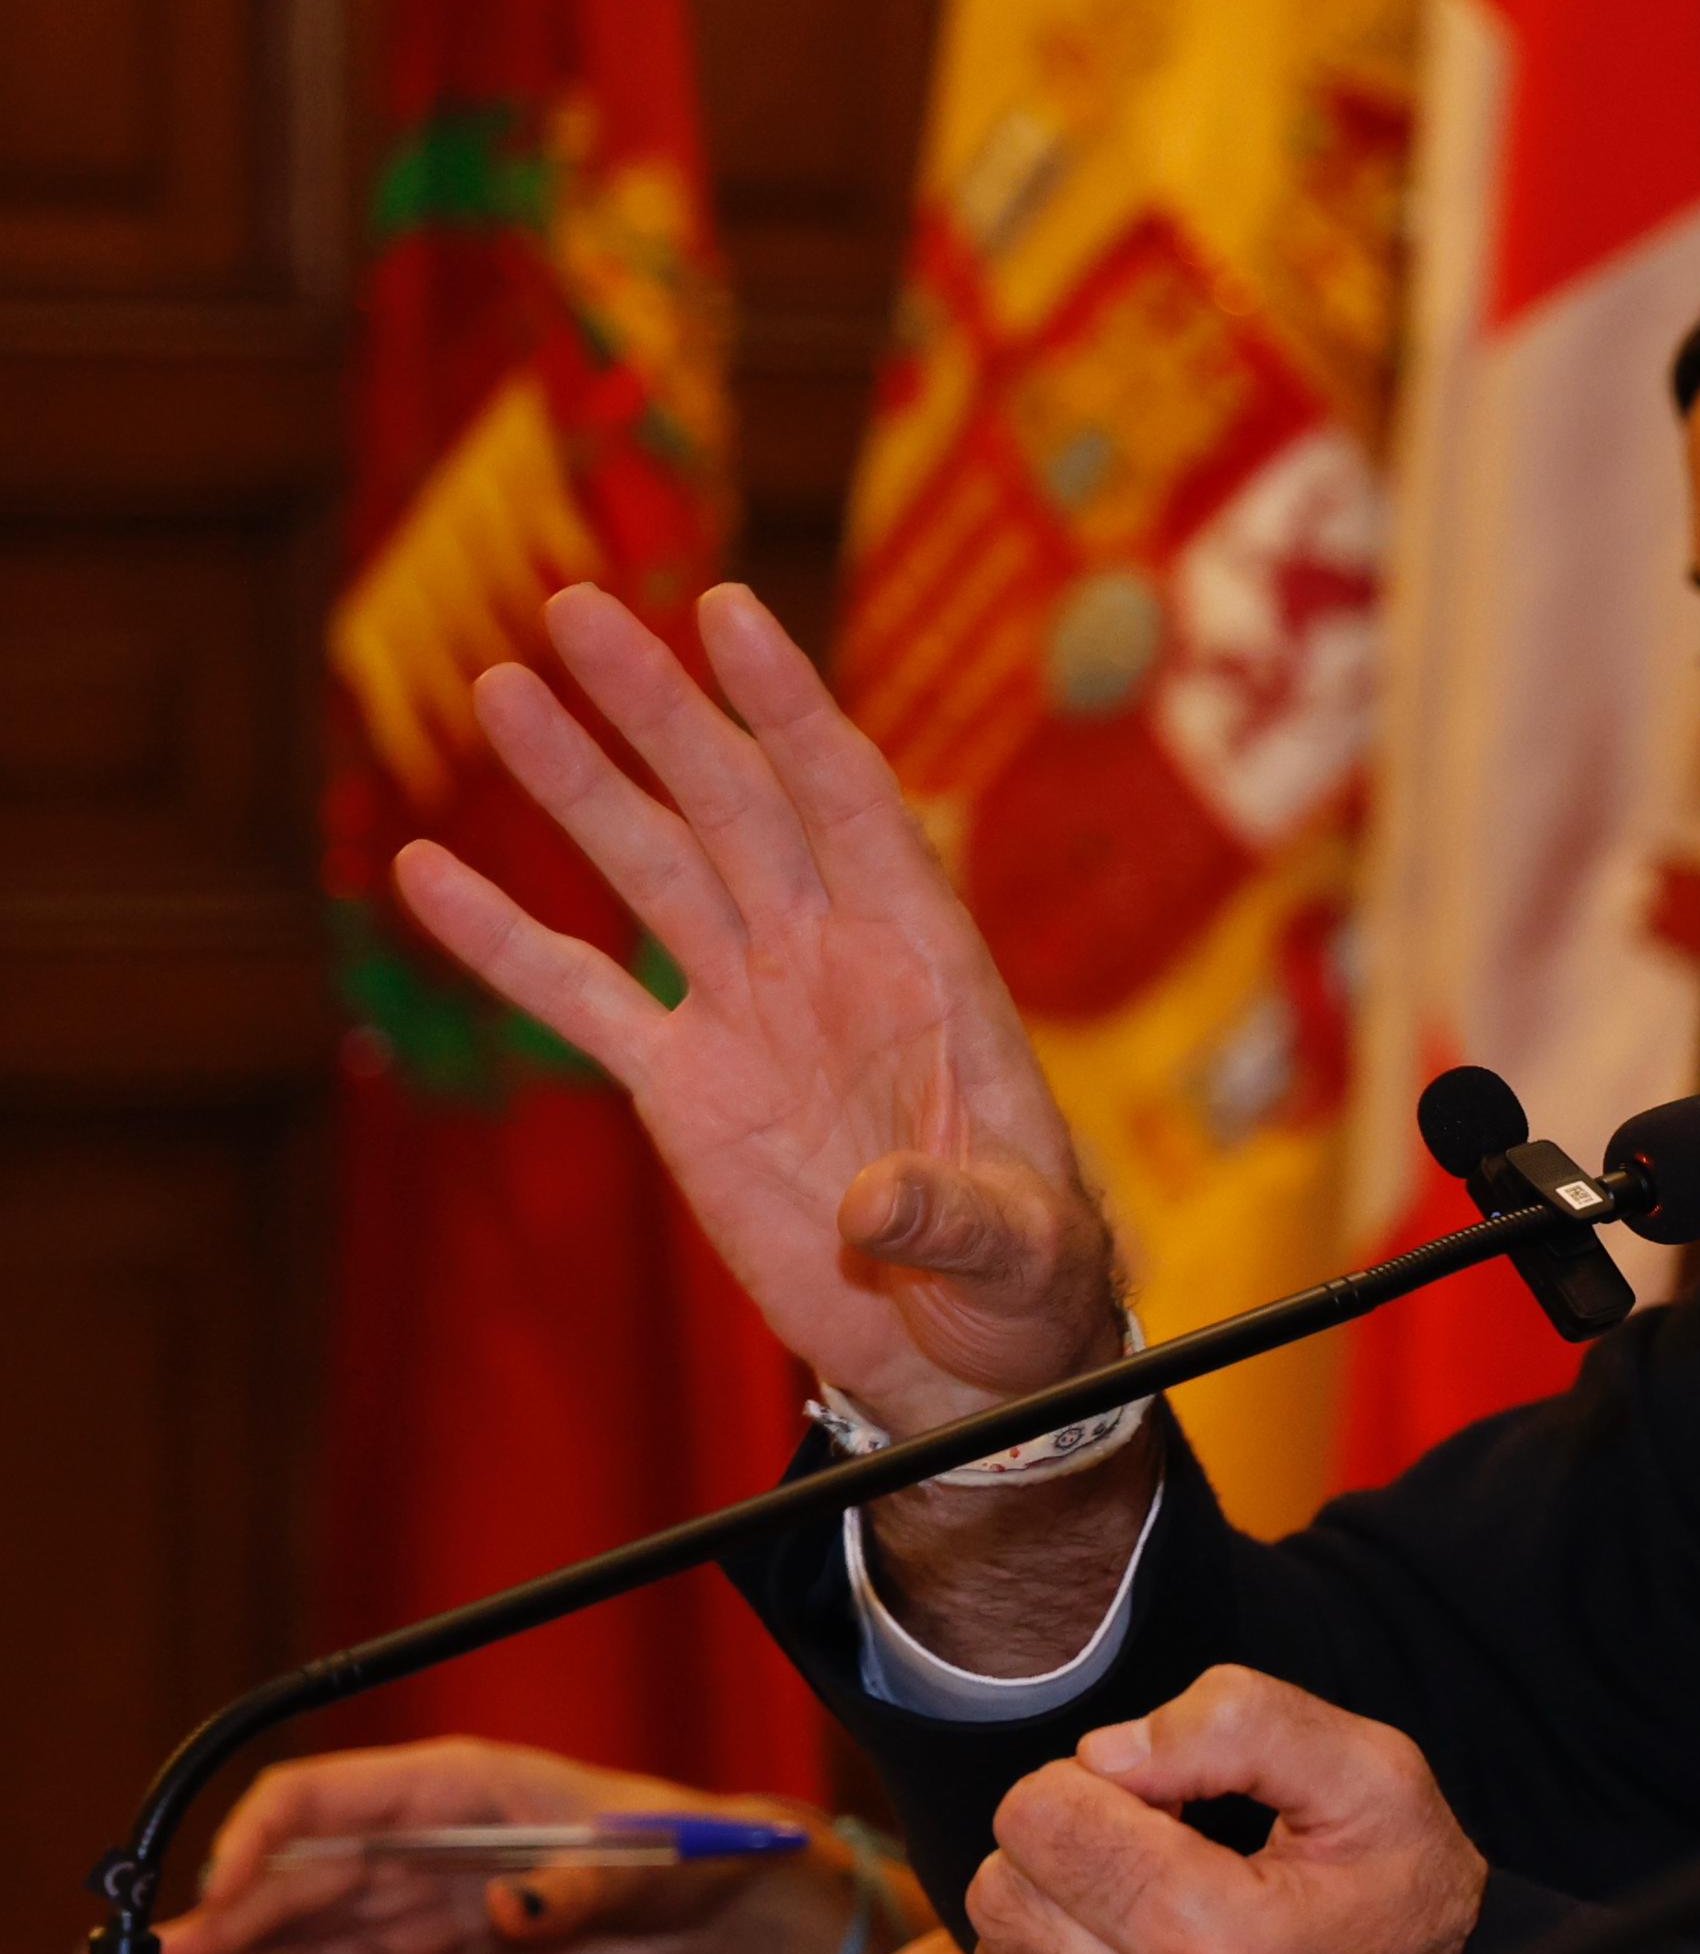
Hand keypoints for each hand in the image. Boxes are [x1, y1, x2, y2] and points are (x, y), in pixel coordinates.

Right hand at [164, 1738, 891, 1953]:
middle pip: (299, 1871)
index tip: (221, 1891)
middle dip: (229, 1915)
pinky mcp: (445, 1942)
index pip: (322, 1799)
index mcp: (456, 1785)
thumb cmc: (689, 1850)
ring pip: (314, 1924)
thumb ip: (576, 1891)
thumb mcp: (644, 1863)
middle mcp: (426, 1834)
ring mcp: (428, 1889)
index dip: (258, 1840)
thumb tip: (511, 1910)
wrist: (726, 1899)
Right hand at [393, 583, 1117, 1434]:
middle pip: (735, 803)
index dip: (789, 709)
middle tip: (577, 608)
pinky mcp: (682, 1084)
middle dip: (661, 708)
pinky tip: (424, 870)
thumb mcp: (1014, 1250)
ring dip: (578, 780)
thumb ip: (954, 1216)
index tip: (727, 615)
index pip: (851, 803)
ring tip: (502, 685)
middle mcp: (829, 957)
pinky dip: (504, 939)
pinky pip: (581, 995)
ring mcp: (749, 1009)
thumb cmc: (1020, 1278)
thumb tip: (874, 1207)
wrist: (963, 1344)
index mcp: (924, 960)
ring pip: (652, 867)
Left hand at [963, 1667, 1487, 1953]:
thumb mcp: (1377, 1786)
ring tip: (1151, 1952)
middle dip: (1064, 1863)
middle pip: (1001, 1894)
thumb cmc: (1398, 1930)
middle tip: (1148, 1876)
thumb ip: (1246, 1721)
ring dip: (1057, 1944)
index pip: (1036, 1817)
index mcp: (1223, 1942)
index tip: (1159, 1816)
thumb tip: (1106, 1753)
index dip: (1094, 1792)